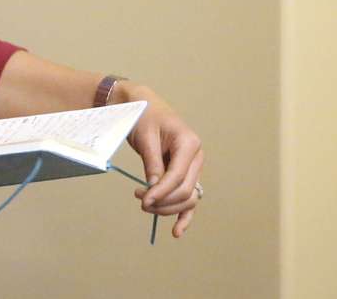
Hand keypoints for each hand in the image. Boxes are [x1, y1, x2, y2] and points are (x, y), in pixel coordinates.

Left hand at [118, 82, 203, 237]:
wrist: (143, 104)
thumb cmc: (143, 115)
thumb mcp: (145, 137)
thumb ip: (152, 163)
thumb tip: (153, 190)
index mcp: (189, 143)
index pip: (178, 176)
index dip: (161, 191)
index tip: (143, 200)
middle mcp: (196, 157)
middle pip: (185, 190)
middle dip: (163, 201)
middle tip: (140, 201)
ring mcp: (193, 167)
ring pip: (187, 197)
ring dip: (168, 207)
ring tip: (145, 206)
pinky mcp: (185, 173)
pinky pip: (187, 197)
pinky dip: (183, 214)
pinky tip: (176, 231)